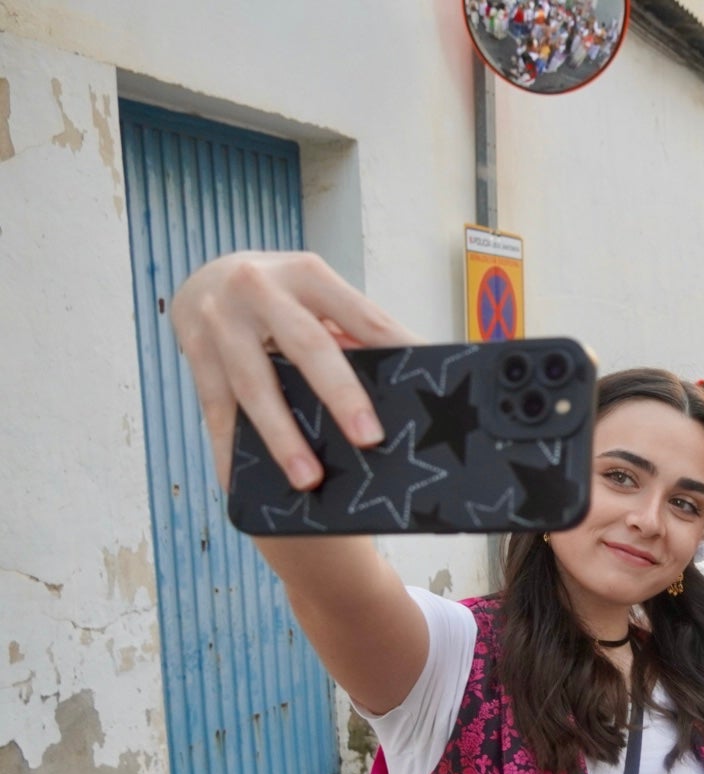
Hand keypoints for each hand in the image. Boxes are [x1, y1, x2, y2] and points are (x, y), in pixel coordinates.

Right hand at [169, 251, 420, 490]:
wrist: (205, 273)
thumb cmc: (279, 293)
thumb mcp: (315, 294)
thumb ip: (351, 329)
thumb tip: (405, 376)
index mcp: (307, 273)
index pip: (361, 315)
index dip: (394, 347)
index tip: (420, 382)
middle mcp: (260, 289)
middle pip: (307, 346)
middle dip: (340, 394)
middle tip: (369, 439)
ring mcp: (220, 320)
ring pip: (255, 386)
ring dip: (281, 437)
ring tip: (308, 479)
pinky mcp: (193, 351)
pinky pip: (214, 408)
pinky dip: (227, 448)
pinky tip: (238, 482)